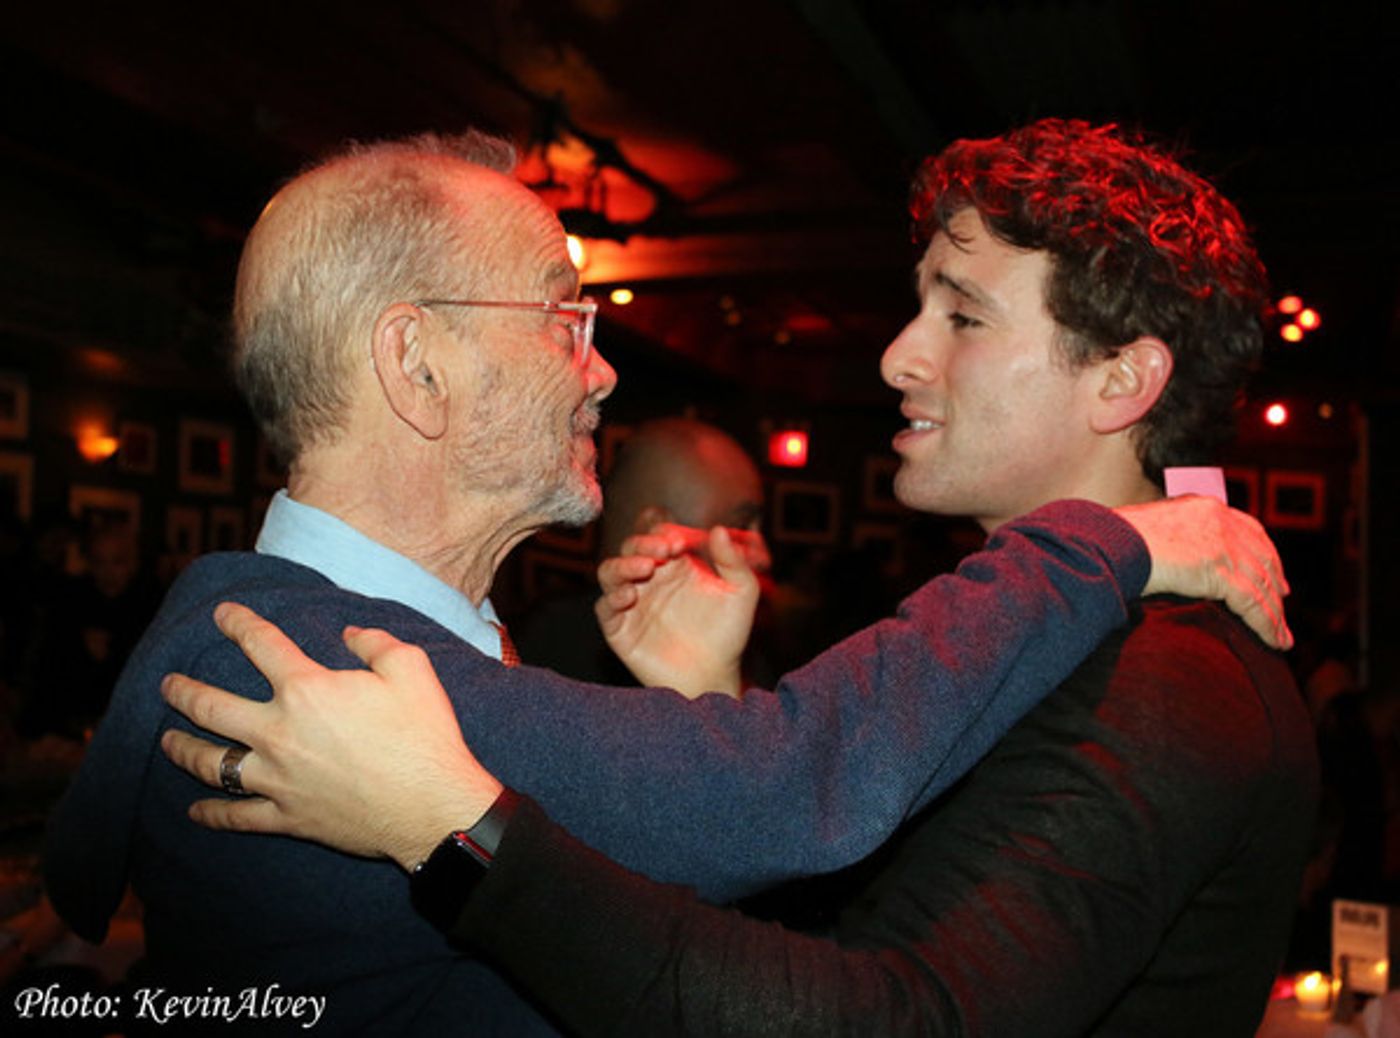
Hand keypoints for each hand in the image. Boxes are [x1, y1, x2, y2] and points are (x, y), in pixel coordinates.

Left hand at [159, 601, 500, 870]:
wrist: (432, 806)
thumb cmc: (424, 735)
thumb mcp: (411, 669)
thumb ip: (375, 643)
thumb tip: (351, 634)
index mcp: (307, 689)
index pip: (260, 645)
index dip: (238, 624)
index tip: (222, 614)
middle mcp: (279, 731)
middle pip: (212, 707)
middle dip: (183, 691)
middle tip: (167, 684)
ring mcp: (278, 778)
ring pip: (212, 764)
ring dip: (182, 749)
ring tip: (166, 740)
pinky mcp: (288, 816)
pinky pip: (237, 816)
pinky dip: (212, 815)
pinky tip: (194, 812)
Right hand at [595, 524, 759, 696]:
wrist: (714, 676)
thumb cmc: (728, 633)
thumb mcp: (741, 593)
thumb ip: (733, 561)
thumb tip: (719, 529)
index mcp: (675, 564)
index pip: (659, 534)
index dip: (664, 531)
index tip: (679, 542)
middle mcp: (650, 579)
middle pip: (631, 548)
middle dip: (642, 542)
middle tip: (661, 550)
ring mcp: (633, 603)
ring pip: (610, 572)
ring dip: (623, 565)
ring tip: (644, 568)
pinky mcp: (620, 629)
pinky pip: (604, 608)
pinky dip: (612, 598)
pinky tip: (630, 597)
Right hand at [1114, 496, 1291, 648]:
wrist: (1105, 543)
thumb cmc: (1111, 540)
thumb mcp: (1150, 529)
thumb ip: (1172, 539)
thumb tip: (1172, 559)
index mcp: (1204, 507)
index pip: (1249, 530)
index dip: (1265, 554)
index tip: (1274, 575)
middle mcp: (1220, 521)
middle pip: (1262, 557)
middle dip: (1275, 584)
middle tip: (1281, 605)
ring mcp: (1221, 544)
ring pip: (1262, 584)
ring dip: (1275, 614)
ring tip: (1281, 637)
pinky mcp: (1218, 570)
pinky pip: (1253, 603)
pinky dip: (1267, 625)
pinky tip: (1274, 640)